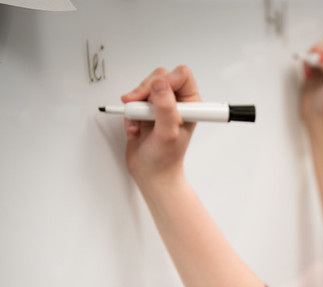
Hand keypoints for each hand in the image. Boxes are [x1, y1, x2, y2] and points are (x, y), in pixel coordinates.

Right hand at [121, 65, 198, 186]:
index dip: (167, 81)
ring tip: (139, 123)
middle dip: (145, 91)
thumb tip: (160, 84)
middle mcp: (177, 102)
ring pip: (144, 87)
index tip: (156, 94)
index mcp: (191, 104)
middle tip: (139, 108)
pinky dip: (129, 115)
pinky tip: (135, 129)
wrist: (151, 173)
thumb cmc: (165, 158)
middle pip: (159, 77)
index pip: (181, 75)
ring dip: (136, 105)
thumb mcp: (168, 133)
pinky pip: (132, 101)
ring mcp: (160, 105)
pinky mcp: (145, 111)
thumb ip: (166, 107)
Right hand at [299, 40, 322, 124]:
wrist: (315, 116)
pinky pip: (309, 58)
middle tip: (312, 54)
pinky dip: (306, 60)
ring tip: (308, 63)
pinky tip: (306, 70)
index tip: (321, 54)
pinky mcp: (313, 71)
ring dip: (312, 54)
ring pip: (318, 51)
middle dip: (319, 48)